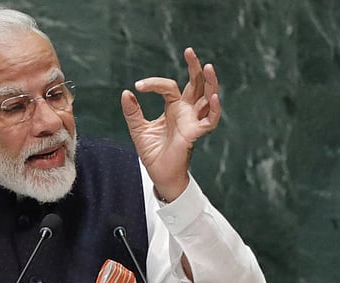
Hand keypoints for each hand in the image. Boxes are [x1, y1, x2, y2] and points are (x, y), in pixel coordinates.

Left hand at [121, 47, 221, 201]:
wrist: (158, 174)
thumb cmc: (152, 152)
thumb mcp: (138, 129)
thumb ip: (133, 112)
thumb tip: (126, 92)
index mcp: (173, 107)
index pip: (169, 87)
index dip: (154, 83)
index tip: (138, 86)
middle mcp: (186, 111)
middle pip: (196, 84)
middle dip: (195, 68)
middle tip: (189, 51)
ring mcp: (192, 121)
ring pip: (207, 97)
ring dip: (209, 82)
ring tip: (208, 66)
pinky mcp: (195, 133)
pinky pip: (209, 120)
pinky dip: (213, 109)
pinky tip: (212, 97)